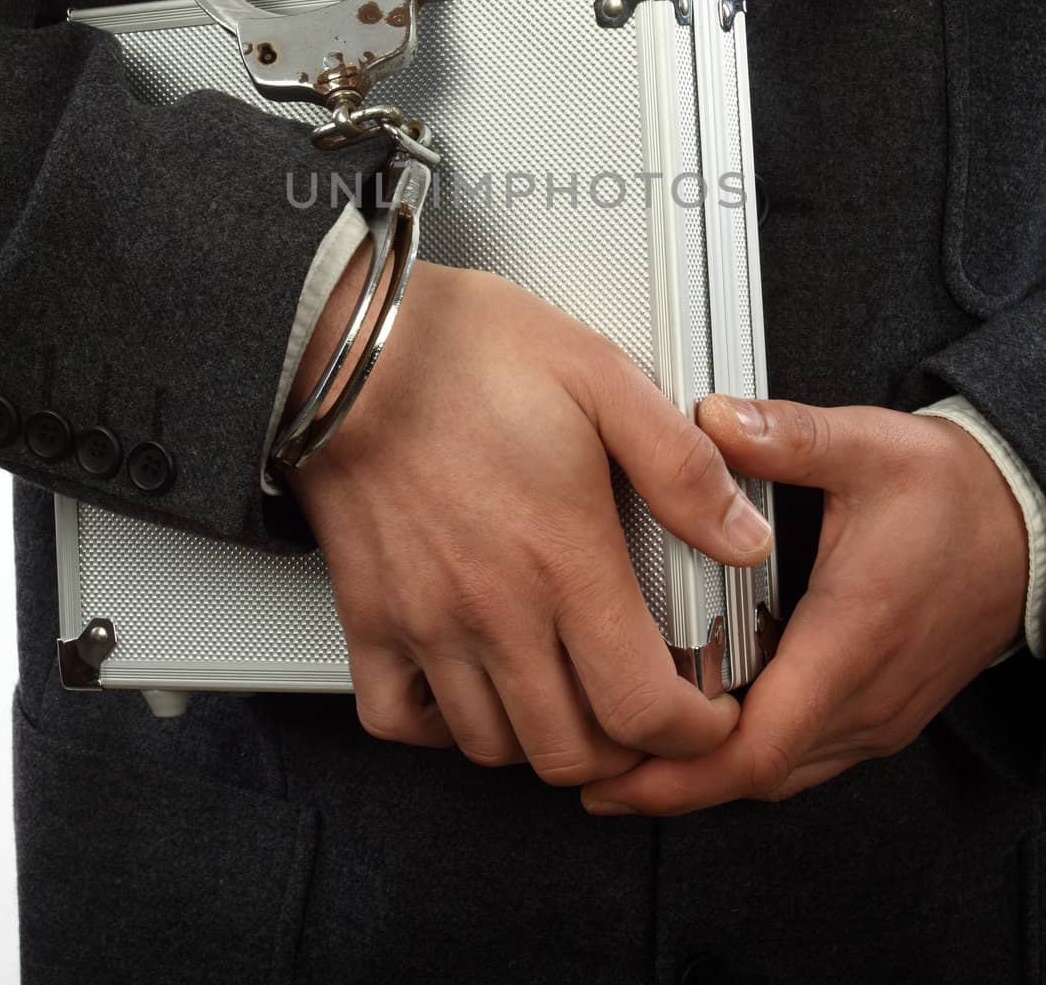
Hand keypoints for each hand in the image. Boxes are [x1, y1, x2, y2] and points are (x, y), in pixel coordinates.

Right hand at [286, 259, 773, 785]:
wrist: (350, 344)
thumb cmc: (465, 351)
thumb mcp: (601, 378)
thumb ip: (681, 466)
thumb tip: (744, 535)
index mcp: (562, 557)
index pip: (642, 708)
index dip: (692, 733)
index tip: (707, 712)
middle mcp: (494, 608)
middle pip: (571, 750)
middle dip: (627, 748)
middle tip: (647, 709)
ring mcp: (425, 621)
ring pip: (492, 746)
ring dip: (543, 739)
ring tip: (571, 699)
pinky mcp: (369, 614)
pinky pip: (398, 719)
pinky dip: (442, 727)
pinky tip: (474, 688)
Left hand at [582, 395, 1027, 814]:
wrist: (1027, 526)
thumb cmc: (952, 494)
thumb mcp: (868, 446)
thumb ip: (785, 435)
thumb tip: (710, 418)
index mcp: (852, 638)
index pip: (761, 743)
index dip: (681, 769)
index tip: (615, 769)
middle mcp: (865, 696)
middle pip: (757, 774)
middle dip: (671, 784)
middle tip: (594, 772)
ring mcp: (875, 714)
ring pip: (780, 775)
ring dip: (705, 779)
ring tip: (629, 761)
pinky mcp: (878, 711)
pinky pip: (804, 756)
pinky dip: (746, 758)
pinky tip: (701, 735)